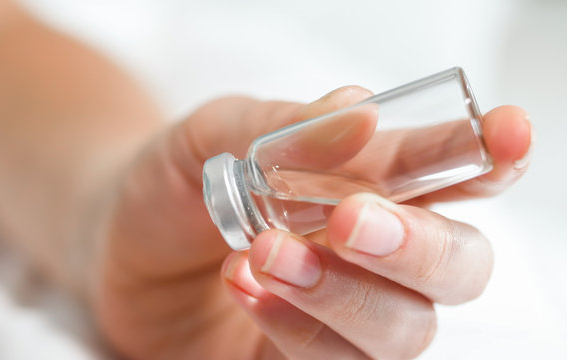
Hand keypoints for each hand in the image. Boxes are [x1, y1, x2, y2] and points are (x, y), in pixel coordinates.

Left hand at [92, 87, 531, 358]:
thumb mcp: (213, 135)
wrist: (119, 243)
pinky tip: (247, 288)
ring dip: (344, 292)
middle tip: (351, 218)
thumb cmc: (176, 180)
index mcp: (369, 184)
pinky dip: (299, 328)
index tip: (505, 135)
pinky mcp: (306, 359)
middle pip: (458, 266)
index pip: (453, 174)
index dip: (488, 158)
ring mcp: (346, 314)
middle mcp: (375, 255)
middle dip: (416, 245)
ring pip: (405, 328)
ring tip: (266, 252)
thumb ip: (283, 125)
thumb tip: (361, 113)